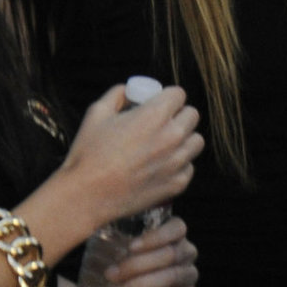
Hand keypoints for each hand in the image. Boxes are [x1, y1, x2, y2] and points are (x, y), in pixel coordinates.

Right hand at [61, 83, 201, 237]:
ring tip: (166, 144)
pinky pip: (189, 166)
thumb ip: (118, 94)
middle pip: (192, 116)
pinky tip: (161, 165)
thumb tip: (130, 92)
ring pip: (196, 142)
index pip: (179, 95)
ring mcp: (178, 162)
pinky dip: (180, 164)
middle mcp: (172, 137)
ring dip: (184, 139)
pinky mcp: (178, 184)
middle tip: (164, 122)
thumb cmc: (90, 153)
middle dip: (179, 115)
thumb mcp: (97, 112)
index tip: (160, 103)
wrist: (89, 194)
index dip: (168, 97)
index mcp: (155, 115)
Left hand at [102, 215, 199, 286]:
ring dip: (140, 285)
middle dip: (137, 265)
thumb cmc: (119, 267)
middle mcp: (187, 253)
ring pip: (172, 277)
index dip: (156, 237)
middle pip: (171, 254)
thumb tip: (94, 221)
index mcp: (174, 234)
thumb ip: (115, 236)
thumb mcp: (116, 249)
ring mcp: (190, 276)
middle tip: (110, 275)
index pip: (177, 228)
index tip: (129, 247)